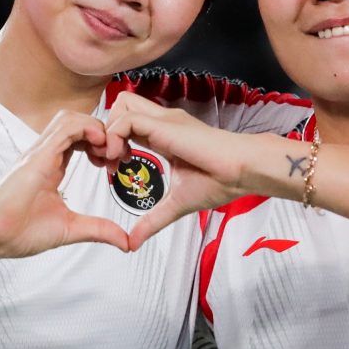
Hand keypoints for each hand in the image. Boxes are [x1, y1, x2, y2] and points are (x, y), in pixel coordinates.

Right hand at [0, 110, 129, 258]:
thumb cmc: (19, 231)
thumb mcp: (71, 228)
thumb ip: (99, 230)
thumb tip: (125, 242)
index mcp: (53, 166)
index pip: (81, 138)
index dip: (103, 144)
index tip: (115, 164)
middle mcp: (47, 154)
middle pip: (79, 122)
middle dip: (105, 133)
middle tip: (117, 155)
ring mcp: (41, 151)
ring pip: (71, 117)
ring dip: (96, 127)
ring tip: (108, 150)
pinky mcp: (39, 154)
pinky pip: (65, 126)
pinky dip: (87, 128)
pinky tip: (99, 145)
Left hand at [106, 92, 245, 250]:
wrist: (242, 172)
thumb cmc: (220, 182)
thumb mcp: (175, 204)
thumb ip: (152, 220)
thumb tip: (133, 243)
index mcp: (164, 135)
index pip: (128, 123)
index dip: (114, 141)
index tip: (116, 168)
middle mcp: (161, 123)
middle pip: (121, 106)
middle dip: (106, 130)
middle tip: (110, 160)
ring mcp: (163, 120)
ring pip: (120, 105)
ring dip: (109, 131)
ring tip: (116, 160)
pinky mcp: (164, 124)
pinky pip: (126, 119)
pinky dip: (116, 137)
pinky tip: (123, 160)